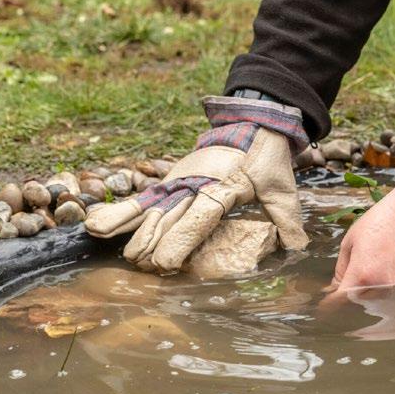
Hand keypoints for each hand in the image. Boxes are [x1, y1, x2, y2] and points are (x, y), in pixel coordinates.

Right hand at [85, 96, 309, 270]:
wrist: (251, 121)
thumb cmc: (267, 158)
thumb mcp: (282, 188)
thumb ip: (287, 221)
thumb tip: (299, 252)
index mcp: (221, 187)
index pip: (196, 218)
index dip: (179, 242)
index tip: (166, 266)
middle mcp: (193, 185)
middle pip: (166, 219)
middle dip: (154, 248)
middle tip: (145, 272)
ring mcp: (177, 181)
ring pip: (148, 211)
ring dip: (133, 235)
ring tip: (120, 257)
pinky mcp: (169, 180)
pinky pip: (140, 199)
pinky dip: (119, 213)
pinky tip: (95, 227)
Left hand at [324, 184, 394, 304]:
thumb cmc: (381, 220)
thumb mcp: (351, 240)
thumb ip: (342, 268)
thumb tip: (336, 287)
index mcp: (362, 273)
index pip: (341, 299)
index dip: (331, 305)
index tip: (324, 307)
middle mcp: (382, 285)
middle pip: (359, 300)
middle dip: (352, 292)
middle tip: (351, 273)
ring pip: (377, 296)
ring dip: (370, 287)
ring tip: (374, 261)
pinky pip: (393, 288)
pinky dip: (386, 281)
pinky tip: (389, 260)